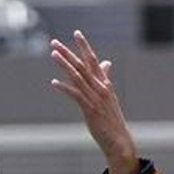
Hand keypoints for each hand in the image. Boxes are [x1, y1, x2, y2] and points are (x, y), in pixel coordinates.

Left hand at [49, 31, 139, 173]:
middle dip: (68, 52)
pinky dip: (65, 87)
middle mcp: (101, 87)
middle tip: (54, 42)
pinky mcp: (90, 109)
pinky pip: (76, 95)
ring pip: (78, 76)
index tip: (77, 33)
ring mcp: (95, 97)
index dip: (84, 46)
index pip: (93, 60)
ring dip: (65, 64)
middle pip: (83, 65)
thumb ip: (105, 78)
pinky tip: (54, 82)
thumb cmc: (112, 119)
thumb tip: (106, 63)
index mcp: (105, 83)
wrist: (120, 140)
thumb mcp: (109, 95)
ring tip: (53, 54)